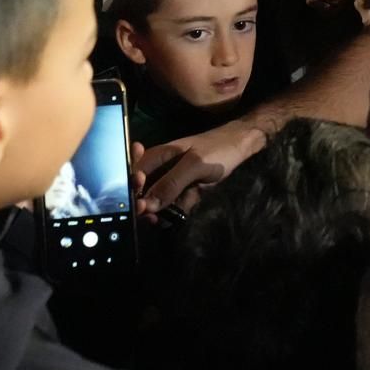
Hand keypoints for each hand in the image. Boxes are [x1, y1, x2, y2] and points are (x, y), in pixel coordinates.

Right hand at [134, 119, 267, 213]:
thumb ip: (172, 182)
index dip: (129, 191)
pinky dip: (168, 215)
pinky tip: (171, 219)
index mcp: (156, 157)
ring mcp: (170, 182)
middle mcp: (158, 170)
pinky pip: (169, 207)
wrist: (241, 148)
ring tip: (159, 221)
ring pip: (153, 202)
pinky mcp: (181, 193)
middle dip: (140, 206)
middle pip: (139, 192)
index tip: (138, 204)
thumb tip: (148, 204)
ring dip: (154, 214)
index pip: (131, 175)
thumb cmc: (218, 149)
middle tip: (149, 217)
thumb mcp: (195, 164)